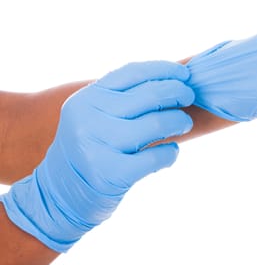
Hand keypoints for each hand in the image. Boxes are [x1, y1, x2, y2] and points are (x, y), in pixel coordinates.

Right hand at [0, 61, 193, 251]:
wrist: (60, 194)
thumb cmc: (90, 149)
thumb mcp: (94, 115)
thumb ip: (123, 98)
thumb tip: (173, 80)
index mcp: (87, 98)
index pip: (134, 72)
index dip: (165, 69)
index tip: (185, 74)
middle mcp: (89, 117)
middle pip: (150, 95)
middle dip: (178, 93)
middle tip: (189, 98)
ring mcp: (99, 145)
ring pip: (157, 123)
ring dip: (180, 121)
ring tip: (183, 124)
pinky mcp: (111, 173)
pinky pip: (157, 156)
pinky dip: (172, 152)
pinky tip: (171, 152)